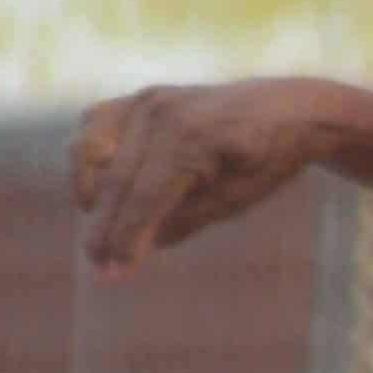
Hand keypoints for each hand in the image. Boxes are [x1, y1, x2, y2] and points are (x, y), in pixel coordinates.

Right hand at [69, 79, 352, 273]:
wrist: (285, 110)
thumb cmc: (266, 160)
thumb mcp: (234, 200)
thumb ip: (184, 221)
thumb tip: (137, 244)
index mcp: (193, 136)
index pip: (146, 197)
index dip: (127, 240)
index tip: (115, 275)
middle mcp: (163, 111)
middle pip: (116, 180)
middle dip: (105, 230)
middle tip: (101, 268)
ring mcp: (148, 99)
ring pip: (91, 150)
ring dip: (87, 194)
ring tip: (99, 235)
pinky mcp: (139, 97)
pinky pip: (94, 126)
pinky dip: (87, 160)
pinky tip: (94, 195)